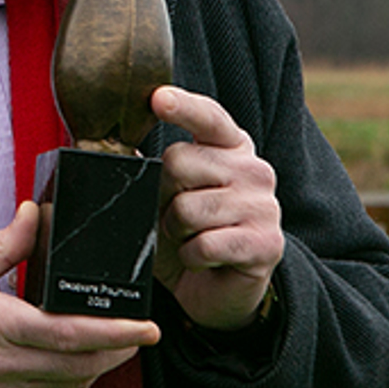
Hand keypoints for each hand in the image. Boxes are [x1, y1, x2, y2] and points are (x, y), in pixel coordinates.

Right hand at [0, 201, 159, 387]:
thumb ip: (1, 247)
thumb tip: (34, 215)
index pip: (67, 331)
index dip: (113, 332)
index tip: (145, 326)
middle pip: (79, 365)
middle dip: (119, 352)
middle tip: (141, 335)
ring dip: (98, 371)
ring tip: (114, 349)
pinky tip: (75, 372)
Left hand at [151, 86, 284, 330]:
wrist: (215, 289)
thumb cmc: (187, 233)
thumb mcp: (164, 197)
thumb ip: (150, 170)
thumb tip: (122, 150)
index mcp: (230, 147)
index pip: (208, 118)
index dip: (183, 107)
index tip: (158, 98)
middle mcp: (254, 169)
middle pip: (180, 162)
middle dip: (163, 195)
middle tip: (175, 215)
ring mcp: (265, 206)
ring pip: (187, 209)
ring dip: (176, 232)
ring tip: (191, 238)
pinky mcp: (266, 244)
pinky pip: (203, 245)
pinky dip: (192, 257)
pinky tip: (205, 259)